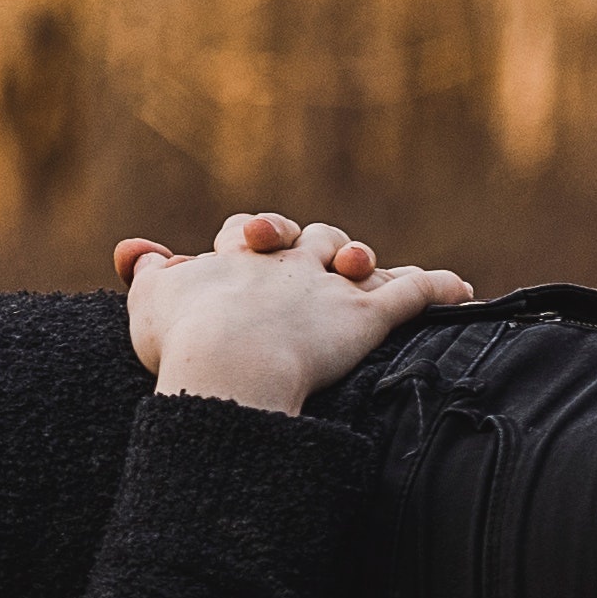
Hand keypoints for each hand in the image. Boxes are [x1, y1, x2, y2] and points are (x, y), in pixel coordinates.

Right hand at [113, 209, 472, 414]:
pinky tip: (463, 290)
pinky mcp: (366, 317)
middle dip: (309, 244)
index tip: (243, 247)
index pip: (247, 234)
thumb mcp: (151, 303)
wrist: (230, 363)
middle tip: (305, 263)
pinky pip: (413, 296)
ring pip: (355, 259)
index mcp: (239, 259)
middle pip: (307, 237)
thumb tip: (133, 249)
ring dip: (362, 262)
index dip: (247, 238)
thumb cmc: (184, 338)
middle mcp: (289, 264)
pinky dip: (439, 290)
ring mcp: (330, 288)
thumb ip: (148, 272)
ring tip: (363, 269)